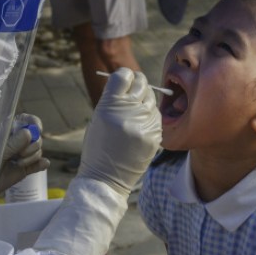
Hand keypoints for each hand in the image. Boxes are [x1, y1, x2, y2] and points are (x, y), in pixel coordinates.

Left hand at [0, 114, 47, 222]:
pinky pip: (37, 164)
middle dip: (32, 146)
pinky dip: (41, 164)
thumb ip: (13, 142)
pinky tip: (43, 165)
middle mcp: (16, 142)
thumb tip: (30, 133)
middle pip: (36, 137)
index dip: (34, 124)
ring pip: (37, 151)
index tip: (36, 131)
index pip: (27, 121)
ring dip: (31, 157)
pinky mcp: (22, 169)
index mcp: (8, 132)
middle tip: (19, 155)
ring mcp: (20, 156)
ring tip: (18, 164)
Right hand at [78, 68, 160, 195]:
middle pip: (141, 83)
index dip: (124, 75)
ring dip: (144, 100)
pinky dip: (150, 116)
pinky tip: (140, 125)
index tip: (124, 79)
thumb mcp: (98, 119)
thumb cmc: (98, 147)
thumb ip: (112, 98)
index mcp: (108, 106)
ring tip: (134, 112)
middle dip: (137, 83)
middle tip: (134, 89)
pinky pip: (157, 115)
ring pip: (151, 98)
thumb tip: (127, 79)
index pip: (123, 75)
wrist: (105, 178)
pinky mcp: (155, 135)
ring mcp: (143, 124)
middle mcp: (127, 112)